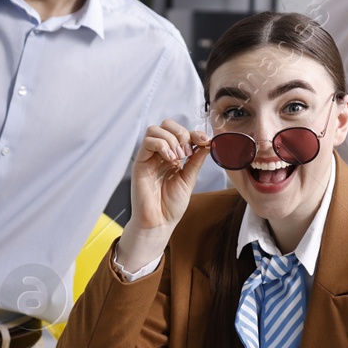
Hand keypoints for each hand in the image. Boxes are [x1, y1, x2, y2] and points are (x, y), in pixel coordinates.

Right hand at [115, 119, 209, 270]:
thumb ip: (196, 160)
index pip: (182, 133)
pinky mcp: (140, 162)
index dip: (195, 133)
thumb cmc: (171, 204)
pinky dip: (162, 145)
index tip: (206, 141)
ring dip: (172, 139)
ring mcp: (149, 157)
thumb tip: (207, 143)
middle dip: (182, 133)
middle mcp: (160, 153)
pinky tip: (170, 159)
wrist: (159, 222)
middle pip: (167, 125)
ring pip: (156, 129)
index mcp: (173, 156)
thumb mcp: (189, 179)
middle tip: (188, 152)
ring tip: (179, 157)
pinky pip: (148, 141)